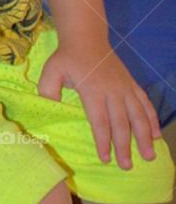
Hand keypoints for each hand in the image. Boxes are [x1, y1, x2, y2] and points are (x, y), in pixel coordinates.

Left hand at [38, 38, 161, 168]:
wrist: (86, 37)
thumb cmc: (67, 57)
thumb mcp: (51, 71)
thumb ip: (48, 91)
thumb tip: (48, 110)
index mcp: (93, 90)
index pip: (100, 121)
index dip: (103, 141)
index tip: (105, 159)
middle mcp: (113, 91)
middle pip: (121, 123)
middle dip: (124, 146)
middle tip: (127, 167)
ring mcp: (125, 87)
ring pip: (138, 115)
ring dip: (144, 137)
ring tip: (148, 156)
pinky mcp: (132, 84)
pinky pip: (145, 103)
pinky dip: (152, 119)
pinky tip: (155, 135)